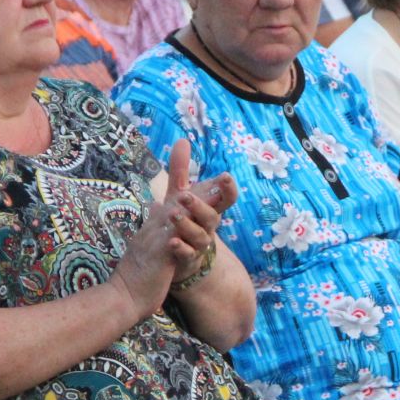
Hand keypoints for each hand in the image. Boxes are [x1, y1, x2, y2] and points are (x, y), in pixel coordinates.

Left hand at [151, 141, 234, 282]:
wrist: (181, 256)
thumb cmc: (185, 220)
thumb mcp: (179, 194)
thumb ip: (181, 170)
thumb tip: (183, 140)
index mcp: (210, 209)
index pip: (226, 199)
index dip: (228, 189)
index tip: (225, 177)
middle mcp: (208, 226)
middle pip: (212, 216)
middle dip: (200, 205)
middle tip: (185, 195)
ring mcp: (200, 244)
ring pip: (199, 236)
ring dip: (186, 224)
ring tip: (172, 214)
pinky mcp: (188, 259)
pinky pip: (187, 255)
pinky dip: (181, 248)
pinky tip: (171, 241)